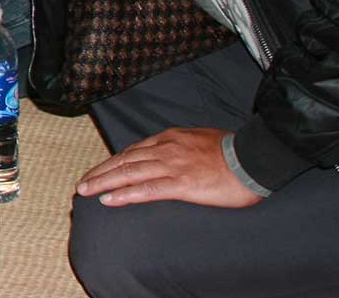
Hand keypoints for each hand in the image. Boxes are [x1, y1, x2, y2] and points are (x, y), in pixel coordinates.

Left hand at [76, 127, 262, 208]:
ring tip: (86, 191)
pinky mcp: (182, 184)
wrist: (256, 157)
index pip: (133, 151)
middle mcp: (166, 149)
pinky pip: (147, 190)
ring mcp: (172, 166)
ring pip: (129, 173)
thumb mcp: (201, 139)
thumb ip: (182, 145)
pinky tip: (109, 200)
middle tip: (83, 184)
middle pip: (124, 160)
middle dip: (101, 172)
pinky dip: (125, 194)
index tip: (100, 171)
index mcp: (170, 138)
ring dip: (104, 182)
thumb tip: (173, 152)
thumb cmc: (235, 151)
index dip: (114, 162)